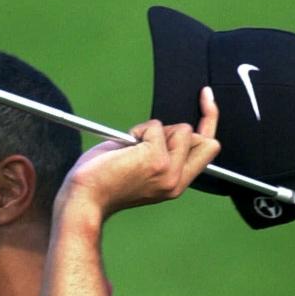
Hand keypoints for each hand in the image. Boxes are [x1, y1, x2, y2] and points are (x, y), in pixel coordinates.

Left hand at [57, 86, 219, 219]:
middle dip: (181, 130)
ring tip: (130, 148)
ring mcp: (169, 171)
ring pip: (181, 129)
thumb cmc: (101, 181)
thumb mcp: (141, 166)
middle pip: (207, 139)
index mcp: (174, 184)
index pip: (208, 151)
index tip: (206, 97)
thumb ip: (161, 152)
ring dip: (154, 130)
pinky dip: (139, 130)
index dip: (211, 120)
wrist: (83, 198)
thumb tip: (167, 129)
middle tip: (147, 137)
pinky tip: (124, 148)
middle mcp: (177, 181)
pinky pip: (156, 127)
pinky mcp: (157, 160)